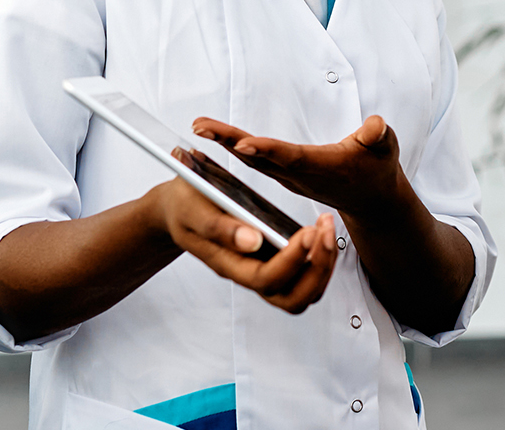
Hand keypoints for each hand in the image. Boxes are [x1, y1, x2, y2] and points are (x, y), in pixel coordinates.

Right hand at [147, 178, 337, 312]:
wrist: (178, 209)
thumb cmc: (184, 206)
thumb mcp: (193, 208)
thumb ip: (219, 227)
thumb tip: (252, 242)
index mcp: (226, 263)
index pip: (265, 279)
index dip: (291, 261)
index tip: (307, 231)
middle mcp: (247, 273)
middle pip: (292, 298)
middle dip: (317, 268)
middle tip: (324, 229)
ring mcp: (261, 270)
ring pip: (302, 291)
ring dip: (323, 264)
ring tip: (325, 226)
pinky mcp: (271, 261)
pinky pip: (303, 276)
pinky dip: (318, 257)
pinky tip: (318, 229)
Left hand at [192, 115, 404, 220]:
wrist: (372, 199)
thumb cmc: (378, 170)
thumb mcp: (386, 150)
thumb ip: (379, 137)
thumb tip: (375, 126)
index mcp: (322, 167)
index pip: (290, 158)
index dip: (267, 151)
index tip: (242, 144)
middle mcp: (300, 175)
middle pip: (260, 158)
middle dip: (229, 142)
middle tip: (201, 128)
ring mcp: (290, 177)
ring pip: (253, 160)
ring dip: (225, 144)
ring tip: (200, 128)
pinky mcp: (287, 174)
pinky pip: (256, 162)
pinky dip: (235, 150)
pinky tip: (217, 140)